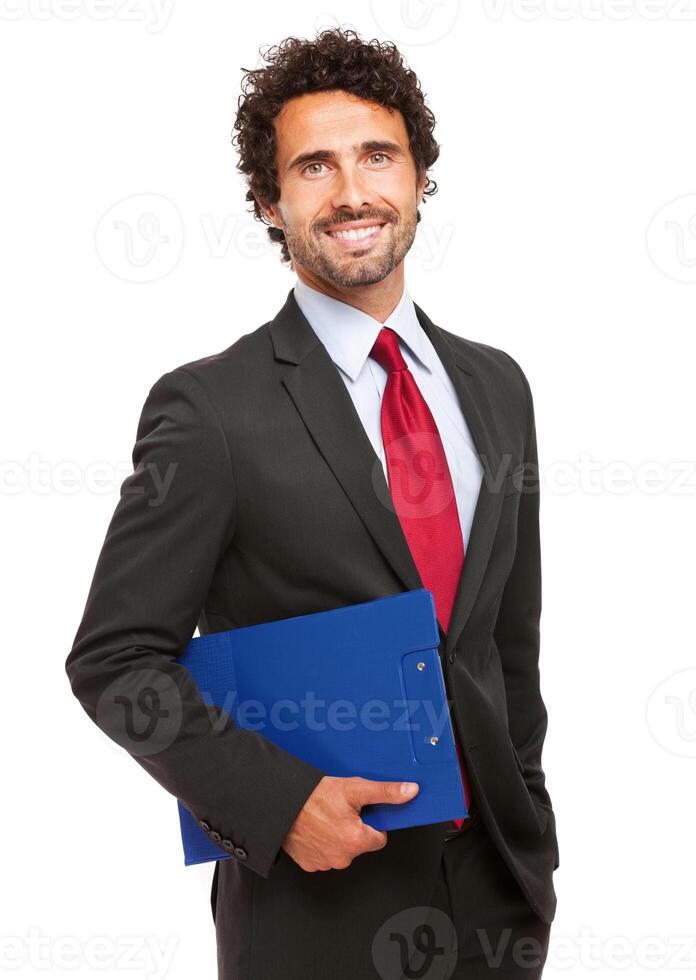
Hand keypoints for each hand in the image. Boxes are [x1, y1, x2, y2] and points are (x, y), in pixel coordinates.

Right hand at [281, 775, 418, 871]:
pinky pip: (324, 855)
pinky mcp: (310, 864)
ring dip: (337, 836)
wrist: (280, 803)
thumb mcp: (355, 788)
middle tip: (340, 811)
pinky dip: (322, 843)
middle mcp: (343, 858)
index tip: (360, 812)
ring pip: (342, 850)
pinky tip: (315, 828)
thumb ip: (386, 792)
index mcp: (357, 842)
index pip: (379, 837)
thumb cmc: (314, 796)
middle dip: (354, 829)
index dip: (372, 823)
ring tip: (324, 817)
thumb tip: (410, 792)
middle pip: (360, 844)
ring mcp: (325, 863)